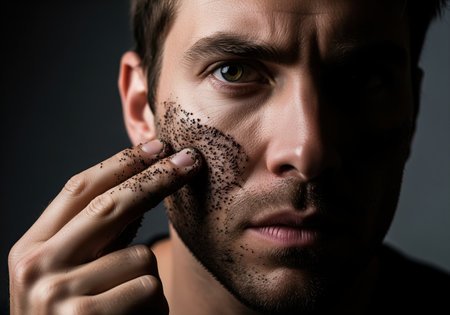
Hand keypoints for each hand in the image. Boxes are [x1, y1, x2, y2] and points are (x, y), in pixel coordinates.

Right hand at [8, 140, 200, 314]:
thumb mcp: (74, 273)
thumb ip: (99, 236)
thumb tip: (141, 186)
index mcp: (31, 248)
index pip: (79, 189)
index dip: (121, 163)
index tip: (157, 146)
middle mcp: (37, 266)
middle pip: (110, 205)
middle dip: (157, 178)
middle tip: (191, 159)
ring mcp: (58, 294)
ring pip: (138, 257)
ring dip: (146, 279)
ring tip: (128, 307)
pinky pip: (146, 290)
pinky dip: (151, 307)